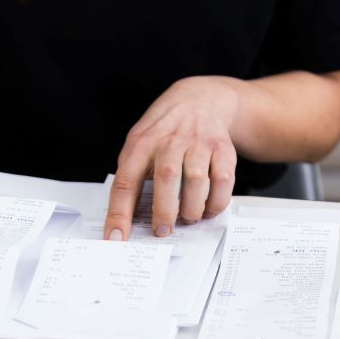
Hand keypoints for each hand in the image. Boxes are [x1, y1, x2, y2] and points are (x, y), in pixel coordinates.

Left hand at [104, 76, 242, 240]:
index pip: (125, 182)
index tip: (115, 239)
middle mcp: (170, 141)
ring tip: (188, 218)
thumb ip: (133, 174)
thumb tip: (125, 220)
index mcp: (142, 144)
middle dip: (164, 212)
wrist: (201, 100)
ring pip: (197, 181)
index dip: (119, 214)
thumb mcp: (140, 142)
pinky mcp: (222, 148)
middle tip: (162, 231)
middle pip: (166, 179)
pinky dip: (217, 202)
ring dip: (192, 209)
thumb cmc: (165, 131)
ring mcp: (199, 143)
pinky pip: (224, 180)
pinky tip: (208, 208)